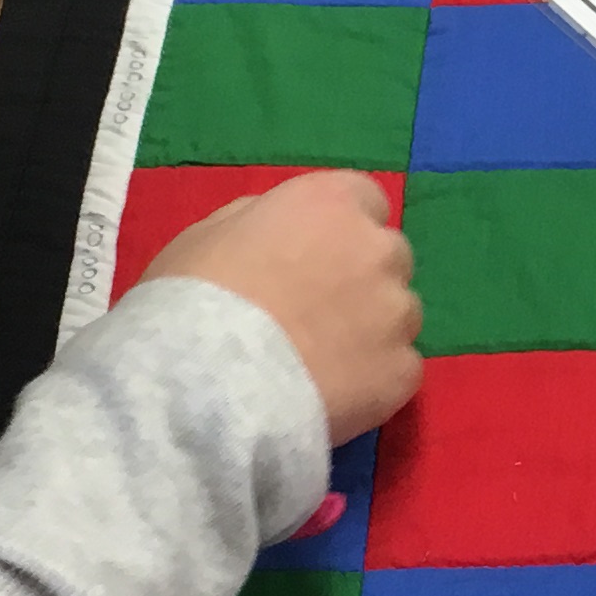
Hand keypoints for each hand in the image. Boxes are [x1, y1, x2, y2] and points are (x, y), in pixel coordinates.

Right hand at [144, 169, 421, 443]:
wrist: (207, 386)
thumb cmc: (193, 298)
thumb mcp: (209, 234)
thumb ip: (262, 220)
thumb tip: (282, 230)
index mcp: (331, 203)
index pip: (364, 199)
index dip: (339, 229)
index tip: (313, 257)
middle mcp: (377, 249)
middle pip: (387, 256)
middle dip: (361, 278)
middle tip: (316, 314)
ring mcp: (396, 313)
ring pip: (398, 315)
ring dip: (372, 329)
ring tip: (322, 363)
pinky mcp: (402, 372)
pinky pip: (398, 369)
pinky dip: (373, 380)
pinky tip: (332, 395)